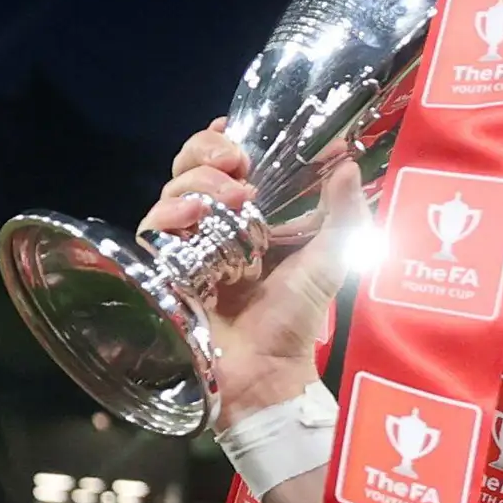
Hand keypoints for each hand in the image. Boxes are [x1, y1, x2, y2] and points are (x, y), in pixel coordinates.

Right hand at [144, 122, 363, 415]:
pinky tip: (192, 219)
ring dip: (200, 183)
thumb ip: (343, 213)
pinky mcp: (163, 269)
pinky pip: (152, 228)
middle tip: (237, 164)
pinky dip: (170, 215)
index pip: (221, 162)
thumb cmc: (293, 320)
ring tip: (234, 200)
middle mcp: (210, 224)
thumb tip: (350, 161)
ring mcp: (184, 245)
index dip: (220, 139)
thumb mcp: (328, 260)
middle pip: (189, 166)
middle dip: (208, 152)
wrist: (266, 372)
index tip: (236, 130)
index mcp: (247, 216)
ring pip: (172, 189)